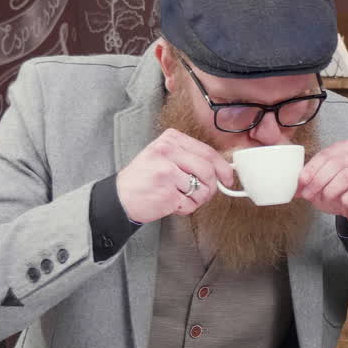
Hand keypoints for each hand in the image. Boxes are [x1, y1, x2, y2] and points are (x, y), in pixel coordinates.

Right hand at [116, 128, 233, 223]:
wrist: (120, 196)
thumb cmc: (144, 177)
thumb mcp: (163, 155)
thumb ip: (190, 157)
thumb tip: (222, 169)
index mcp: (170, 140)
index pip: (207, 152)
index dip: (223, 168)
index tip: (227, 178)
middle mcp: (168, 153)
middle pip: (208, 171)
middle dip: (211, 187)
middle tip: (202, 193)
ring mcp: (167, 173)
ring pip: (202, 189)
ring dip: (196, 199)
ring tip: (180, 196)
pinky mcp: (167, 193)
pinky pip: (191, 204)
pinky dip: (185, 208)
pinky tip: (172, 203)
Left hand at [297, 140, 347, 231]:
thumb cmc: (339, 192)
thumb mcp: (320, 185)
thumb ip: (308, 181)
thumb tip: (292, 186)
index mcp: (345, 149)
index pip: (326, 154)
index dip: (312, 168)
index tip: (301, 181)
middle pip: (336, 163)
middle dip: (318, 180)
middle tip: (308, 194)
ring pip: (347, 175)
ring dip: (330, 189)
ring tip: (323, 199)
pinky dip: (345, 198)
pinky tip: (341, 202)